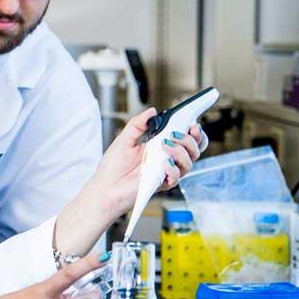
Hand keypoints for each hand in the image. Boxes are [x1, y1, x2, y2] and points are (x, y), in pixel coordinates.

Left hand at [53, 110, 204, 255]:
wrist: (104, 187)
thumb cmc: (113, 167)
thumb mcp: (124, 139)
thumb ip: (138, 124)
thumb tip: (151, 111)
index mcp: (160, 146)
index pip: (185, 138)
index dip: (193, 131)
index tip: (192, 123)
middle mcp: (166, 159)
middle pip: (193, 150)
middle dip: (191, 140)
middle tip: (176, 134)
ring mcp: (165, 172)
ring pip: (188, 162)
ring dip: (181, 151)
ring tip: (165, 145)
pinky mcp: (161, 184)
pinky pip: (176, 177)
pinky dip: (173, 168)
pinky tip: (164, 162)